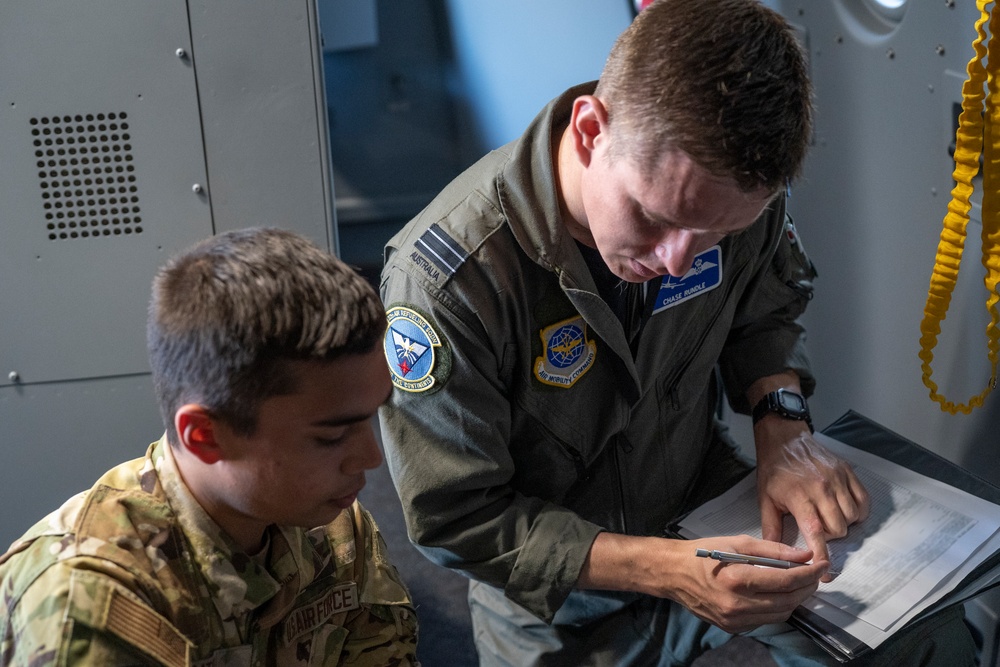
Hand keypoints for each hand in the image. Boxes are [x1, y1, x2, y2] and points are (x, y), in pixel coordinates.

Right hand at [579, 533, 826, 633]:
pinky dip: (778, 608)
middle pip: (787, 601)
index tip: (821, 564)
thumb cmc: (702, 553)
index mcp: (737, 579)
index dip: (808, 573)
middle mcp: (736, 604)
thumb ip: (772, 549)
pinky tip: (778, 594)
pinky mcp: (732, 628)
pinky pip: (765, 620)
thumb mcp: (736, 543)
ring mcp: (734, 620)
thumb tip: (803, 554)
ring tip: (799, 583)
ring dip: (794, 599)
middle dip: (806, 587)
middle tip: (814, 573)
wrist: (672, 574)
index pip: (785, 580)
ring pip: (780, 614)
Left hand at [754, 418, 869, 579]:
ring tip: (829, 517)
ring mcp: (837, 479)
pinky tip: (845, 509)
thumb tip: (772, 555)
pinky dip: (858, 511)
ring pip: (853, 516)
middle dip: (830, 537)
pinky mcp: (848, 472)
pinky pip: (863, 500)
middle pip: (839, 528)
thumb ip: (771, 528)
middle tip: (819, 529)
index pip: (816, 531)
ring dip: (844, 524)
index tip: (826, 574)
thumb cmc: (774, 470)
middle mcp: (821, 488)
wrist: (785, 440)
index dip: (822, 554)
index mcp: (799, 497)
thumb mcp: (766, 499)